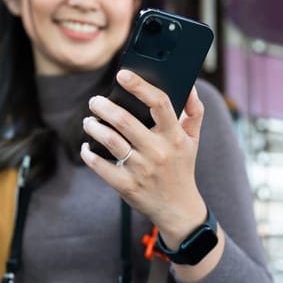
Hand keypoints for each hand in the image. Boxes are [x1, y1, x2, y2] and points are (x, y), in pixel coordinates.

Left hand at [81, 69, 206, 247]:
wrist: (178, 208)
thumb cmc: (183, 167)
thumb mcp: (193, 140)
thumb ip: (195, 111)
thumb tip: (190, 86)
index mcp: (174, 136)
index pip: (159, 103)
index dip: (140, 86)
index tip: (122, 74)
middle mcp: (158, 151)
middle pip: (124, 121)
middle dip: (103, 106)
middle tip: (95, 101)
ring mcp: (141, 170)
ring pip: (109, 140)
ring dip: (93, 126)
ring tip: (89, 121)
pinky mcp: (126, 185)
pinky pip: (100, 165)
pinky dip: (88, 153)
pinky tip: (87, 146)